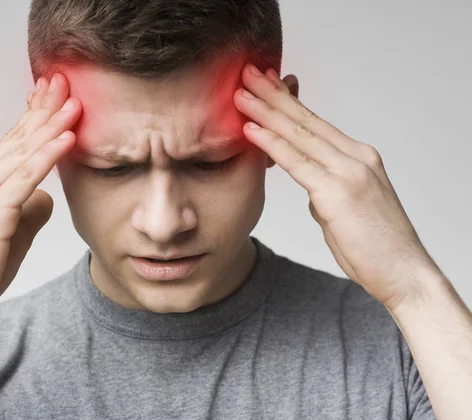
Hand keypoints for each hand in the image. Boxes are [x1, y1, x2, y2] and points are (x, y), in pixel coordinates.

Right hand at [0, 73, 81, 333]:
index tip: (55, 95)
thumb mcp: (11, 233)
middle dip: (45, 109)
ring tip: (76, 102)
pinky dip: (47, 156)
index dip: (35, 116)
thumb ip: (29, 210)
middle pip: (17, 138)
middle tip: (66, 82)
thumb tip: (47, 197)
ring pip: (22, 152)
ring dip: (52, 125)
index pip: (11, 142)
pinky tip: (67, 138)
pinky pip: (24, 178)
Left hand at [234, 63, 437, 310]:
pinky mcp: (338, 192)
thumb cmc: (374, 245)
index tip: (265, 84)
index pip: (315, 123)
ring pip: (299, 134)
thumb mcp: (345, 208)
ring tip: (241, 93)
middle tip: (247, 73)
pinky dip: (271, 143)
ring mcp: (349, 171)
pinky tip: (251, 129)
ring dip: (266, 112)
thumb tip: (310, 186)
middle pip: (305, 120)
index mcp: (358, 157)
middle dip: (273, 95)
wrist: (403, 272)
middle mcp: (355, 157)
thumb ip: (326, 190)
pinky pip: (297, 162)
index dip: (287, 101)